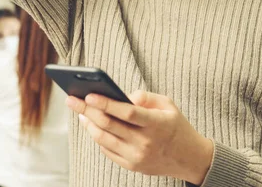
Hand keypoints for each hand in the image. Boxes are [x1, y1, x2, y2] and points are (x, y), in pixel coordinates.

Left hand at [67, 90, 213, 184]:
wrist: (189, 158)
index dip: (106, 103)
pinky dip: (97, 137)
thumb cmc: (176, 126)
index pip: (127, 113)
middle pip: (109, 125)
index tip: (89, 94)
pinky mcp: (132, 166)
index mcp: (156, 124)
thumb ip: (145, 97)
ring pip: (104, 139)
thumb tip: (121, 95)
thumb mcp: (168, 105)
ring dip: (88, 124)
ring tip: (81, 112)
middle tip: (72, 100)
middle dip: (87, 110)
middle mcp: (145, 142)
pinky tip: (92, 126)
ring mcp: (137, 157)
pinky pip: (107, 150)